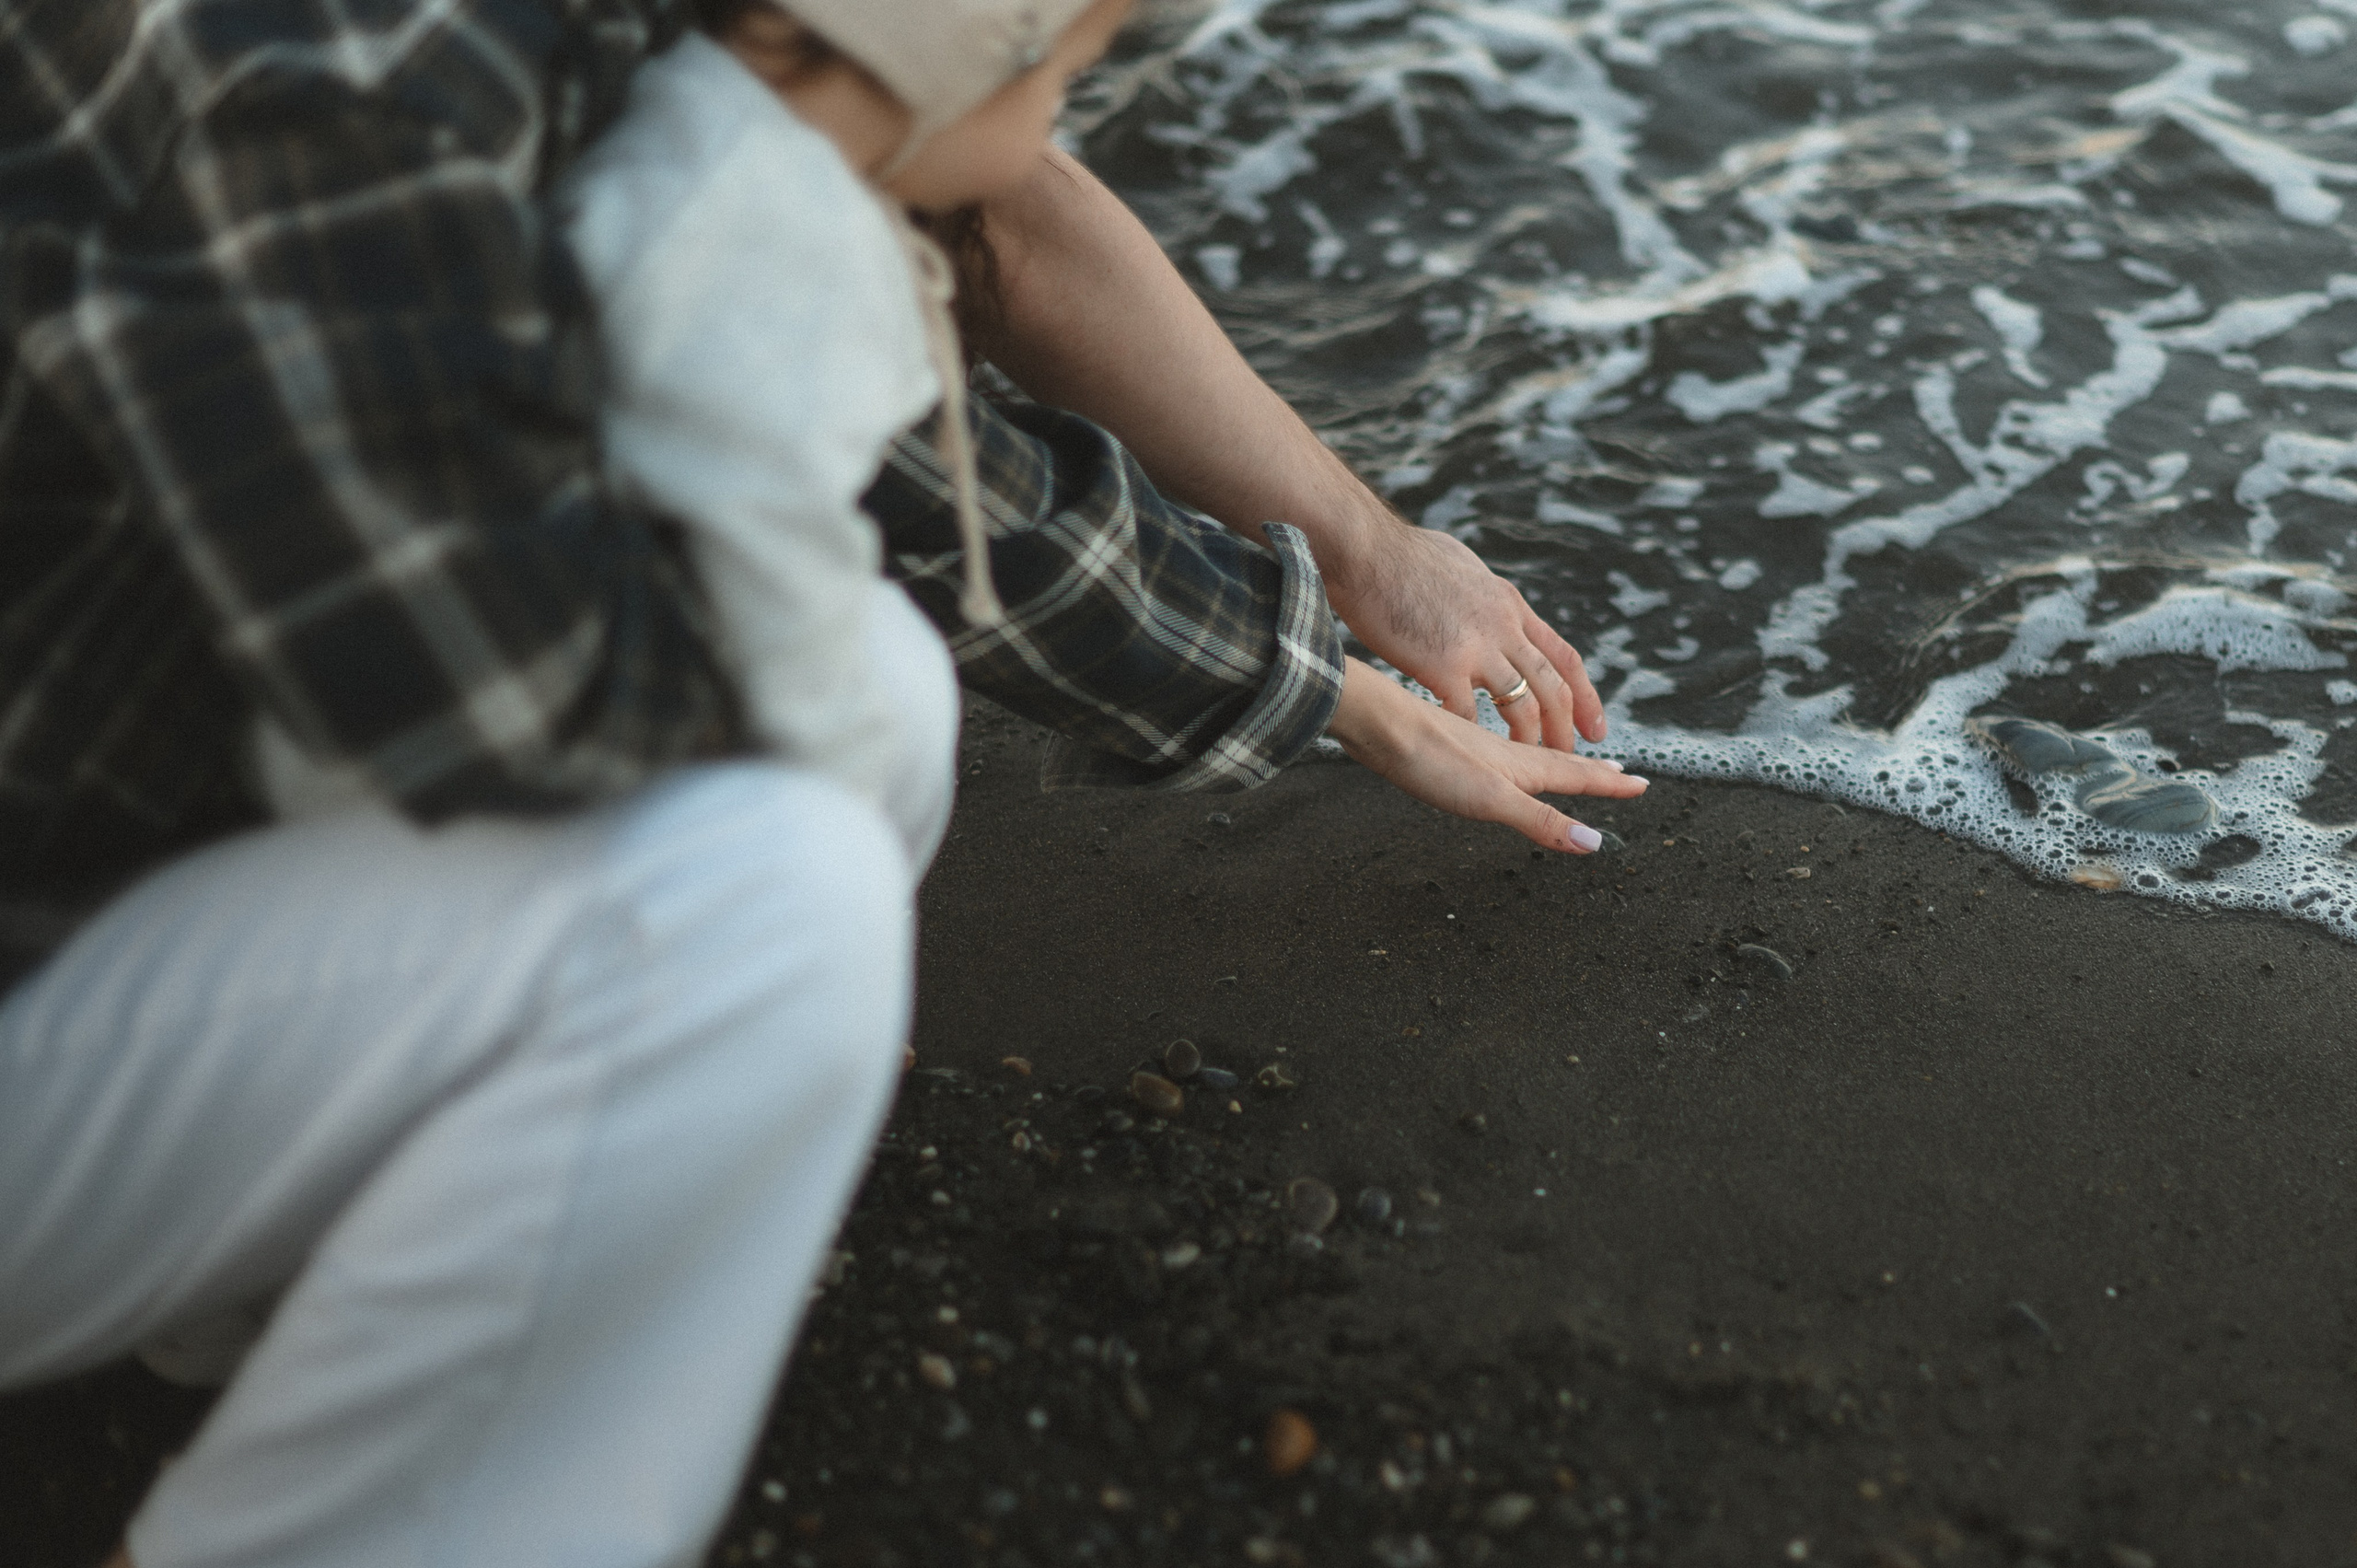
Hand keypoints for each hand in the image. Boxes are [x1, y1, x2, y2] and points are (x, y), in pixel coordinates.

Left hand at [1327, 659, 1644, 853]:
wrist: (1380, 724)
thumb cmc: (1432, 760)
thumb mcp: (1492, 799)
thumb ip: (1541, 820)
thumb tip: (1593, 842)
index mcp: (1522, 766)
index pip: (1577, 776)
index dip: (1609, 784)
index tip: (1641, 784)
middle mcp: (1506, 753)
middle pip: (1560, 764)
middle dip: (1593, 772)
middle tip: (1621, 774)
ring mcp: (1479, 748)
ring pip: (1531, 758)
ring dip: (1559, 764)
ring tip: (1573, 767)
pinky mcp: (1453, 747)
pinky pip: (1502, 755)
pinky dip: (1518, 760)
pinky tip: (1503, 761)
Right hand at [1328, 522, 1606, 753]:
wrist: (1367, 548)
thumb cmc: (1397, 554)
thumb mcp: (1461, 565)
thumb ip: (1478, 593)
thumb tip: (1478, 597)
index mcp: (1509, 603)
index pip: (1563, 656)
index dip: (1585, 695)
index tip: (1594, 726)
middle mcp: (1504, 625)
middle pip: (1553, 686)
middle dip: (1567, 727)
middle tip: (1572, 756)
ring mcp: (1478, 646)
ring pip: (1523, 704)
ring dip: (1529, 738)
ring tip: (1527, 765)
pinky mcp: (1444, 663)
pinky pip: (1468, 714)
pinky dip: (1469, 736)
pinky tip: (1464, 753)